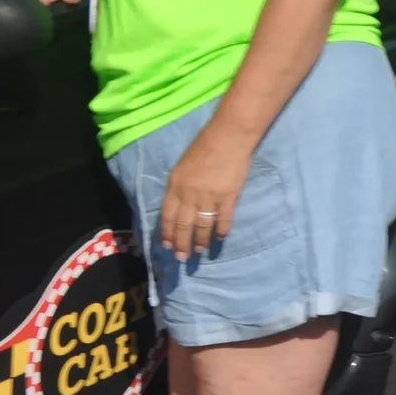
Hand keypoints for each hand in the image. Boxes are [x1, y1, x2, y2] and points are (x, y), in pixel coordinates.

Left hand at [160, 124, 253, 258]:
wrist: (229, 137)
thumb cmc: (204, 146)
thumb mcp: (182, 166)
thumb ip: (179, 187)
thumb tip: (179, 206)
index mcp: (175, 186)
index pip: (167, 216)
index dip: (167, 233)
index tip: (167, 246)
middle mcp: (189, 194)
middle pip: (183, 225)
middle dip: (182, 243)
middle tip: (182, 258)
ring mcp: (210, 196)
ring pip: (202, 225)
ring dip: (201, 240)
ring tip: (201, 251)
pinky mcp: (229, 196)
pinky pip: (223, 218)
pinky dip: (221, 229)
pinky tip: (220, 237)